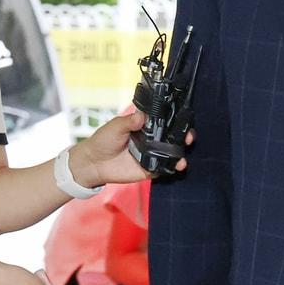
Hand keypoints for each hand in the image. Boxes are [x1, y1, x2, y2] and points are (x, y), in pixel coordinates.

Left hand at [70, 114, 192, 188]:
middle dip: (184, 136)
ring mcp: (153, 154)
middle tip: (189, 137)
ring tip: (184, 153)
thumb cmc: (103, 140)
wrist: (94, 163)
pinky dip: (174, 167)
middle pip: (173, 136)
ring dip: (181, 152)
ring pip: (172, 152)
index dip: (176, 119)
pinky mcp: (151, 168)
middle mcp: (152, 139)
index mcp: (145, 126)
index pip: (164, 121)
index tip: (184, 118)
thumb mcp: (115, 126)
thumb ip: (129, 121)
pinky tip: (178, 165)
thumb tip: (142, 116)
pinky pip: (166, 168)